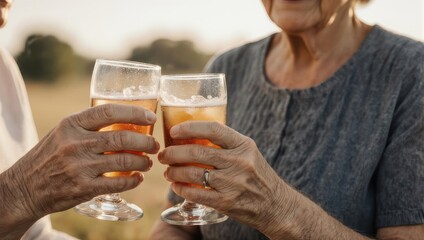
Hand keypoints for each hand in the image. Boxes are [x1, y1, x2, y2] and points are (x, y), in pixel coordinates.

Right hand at [1, 104, 158, 225]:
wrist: (25, 187)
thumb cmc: (50, 155)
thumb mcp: (63, 132)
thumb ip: (89, 125)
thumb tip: (126, 117)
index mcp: (71, 124)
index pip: (109, 111)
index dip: (134, 113)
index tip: (150, 118)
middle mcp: (75, 143)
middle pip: (122, 138)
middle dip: (145, 142)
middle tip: (154, 145)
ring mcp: (79, 167)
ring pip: (124, 162)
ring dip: (142, 162)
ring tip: (148, 162)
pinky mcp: (83, 188)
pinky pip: (118, 184)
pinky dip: (133, 181)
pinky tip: (138, 178)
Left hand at [158, 121, 293, 233]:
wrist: (276, 205)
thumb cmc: (257, 175)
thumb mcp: (248, 152)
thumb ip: (226, 143)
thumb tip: (193, 134)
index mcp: (244, 145)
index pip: (213, 129)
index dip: (190, 128)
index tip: (174, 131)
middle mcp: (239, 162)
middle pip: (198, 151)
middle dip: (174, 152)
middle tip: (164, 154)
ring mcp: (233, 183)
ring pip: (193, 172)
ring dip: (174, 171)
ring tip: (167, 171)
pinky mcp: (226, 202)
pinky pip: (196, 194)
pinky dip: (182, 189)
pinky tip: (176, 186)